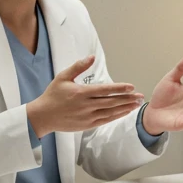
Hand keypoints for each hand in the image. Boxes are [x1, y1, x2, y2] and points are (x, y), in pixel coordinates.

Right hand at [28, 56, 143, 136]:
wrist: (43, 116)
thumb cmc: (53, 95)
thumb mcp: (63, 77)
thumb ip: (78, 66)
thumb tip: (92, 57)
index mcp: (81, 93)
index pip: (104, 90)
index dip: (119, 88)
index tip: (131, 86)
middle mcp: (86, 106)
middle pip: (111, 102)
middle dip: (127, 98)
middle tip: (140, 96)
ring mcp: (87, 117)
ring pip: (110, 112)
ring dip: (125, 108)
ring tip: (136, 104)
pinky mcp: (87, 125)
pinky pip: (105, 120)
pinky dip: (116, 116)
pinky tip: (125, 112)